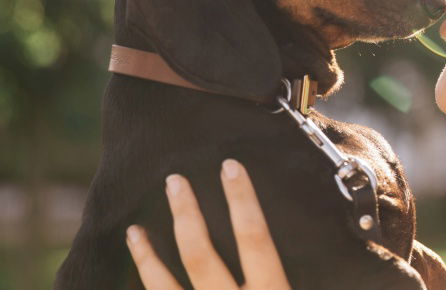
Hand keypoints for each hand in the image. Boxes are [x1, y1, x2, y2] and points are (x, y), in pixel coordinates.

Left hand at [125, 158, 290, 288]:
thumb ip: (295, 275)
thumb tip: (310, 233)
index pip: (254, 238)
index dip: (242, 199)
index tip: (230, 166)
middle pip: (201, 255)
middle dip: (186, 215)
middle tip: (174, 181)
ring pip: (166, 285)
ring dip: (148, 255)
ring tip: (135, 229)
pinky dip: (144, 280)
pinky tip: (136, 268)